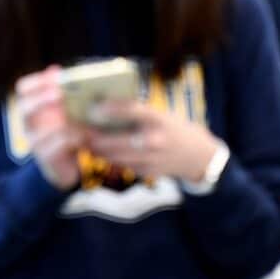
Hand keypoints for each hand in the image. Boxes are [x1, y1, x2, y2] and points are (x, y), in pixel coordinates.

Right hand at [15, 66, 84, 190]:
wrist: (68, 164)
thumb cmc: (69, 130)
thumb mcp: (68, 109)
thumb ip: (64, 91)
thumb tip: (56, 69)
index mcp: (32, 106)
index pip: (23, 88)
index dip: (38, 80)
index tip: (57, 75)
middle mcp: (28, 123)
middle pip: (25, 106)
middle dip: (43, 98)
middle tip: (61, 94)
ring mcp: (35, 141)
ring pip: (42, 129)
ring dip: (64, 122)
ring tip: (83, 117)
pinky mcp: (46, 157)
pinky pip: (57, 146)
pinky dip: (74, 139)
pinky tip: (88, 135)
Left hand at [86, 101, 219, 181]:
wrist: (199, 156)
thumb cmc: (175, 129)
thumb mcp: (163, 115)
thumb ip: (139, 112)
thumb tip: (106, 106)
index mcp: (159, 119)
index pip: (132, 110)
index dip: (111, 108)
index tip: (94, 107)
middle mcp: (155, 139)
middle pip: (116, 140)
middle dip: (95, 137)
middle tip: (81, 132)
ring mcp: (152, 158)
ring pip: (115, 156)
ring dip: (98, 150)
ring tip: (87, 142)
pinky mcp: (148, 172)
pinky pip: (123, 165)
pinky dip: (111, 159)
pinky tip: (103, 153)